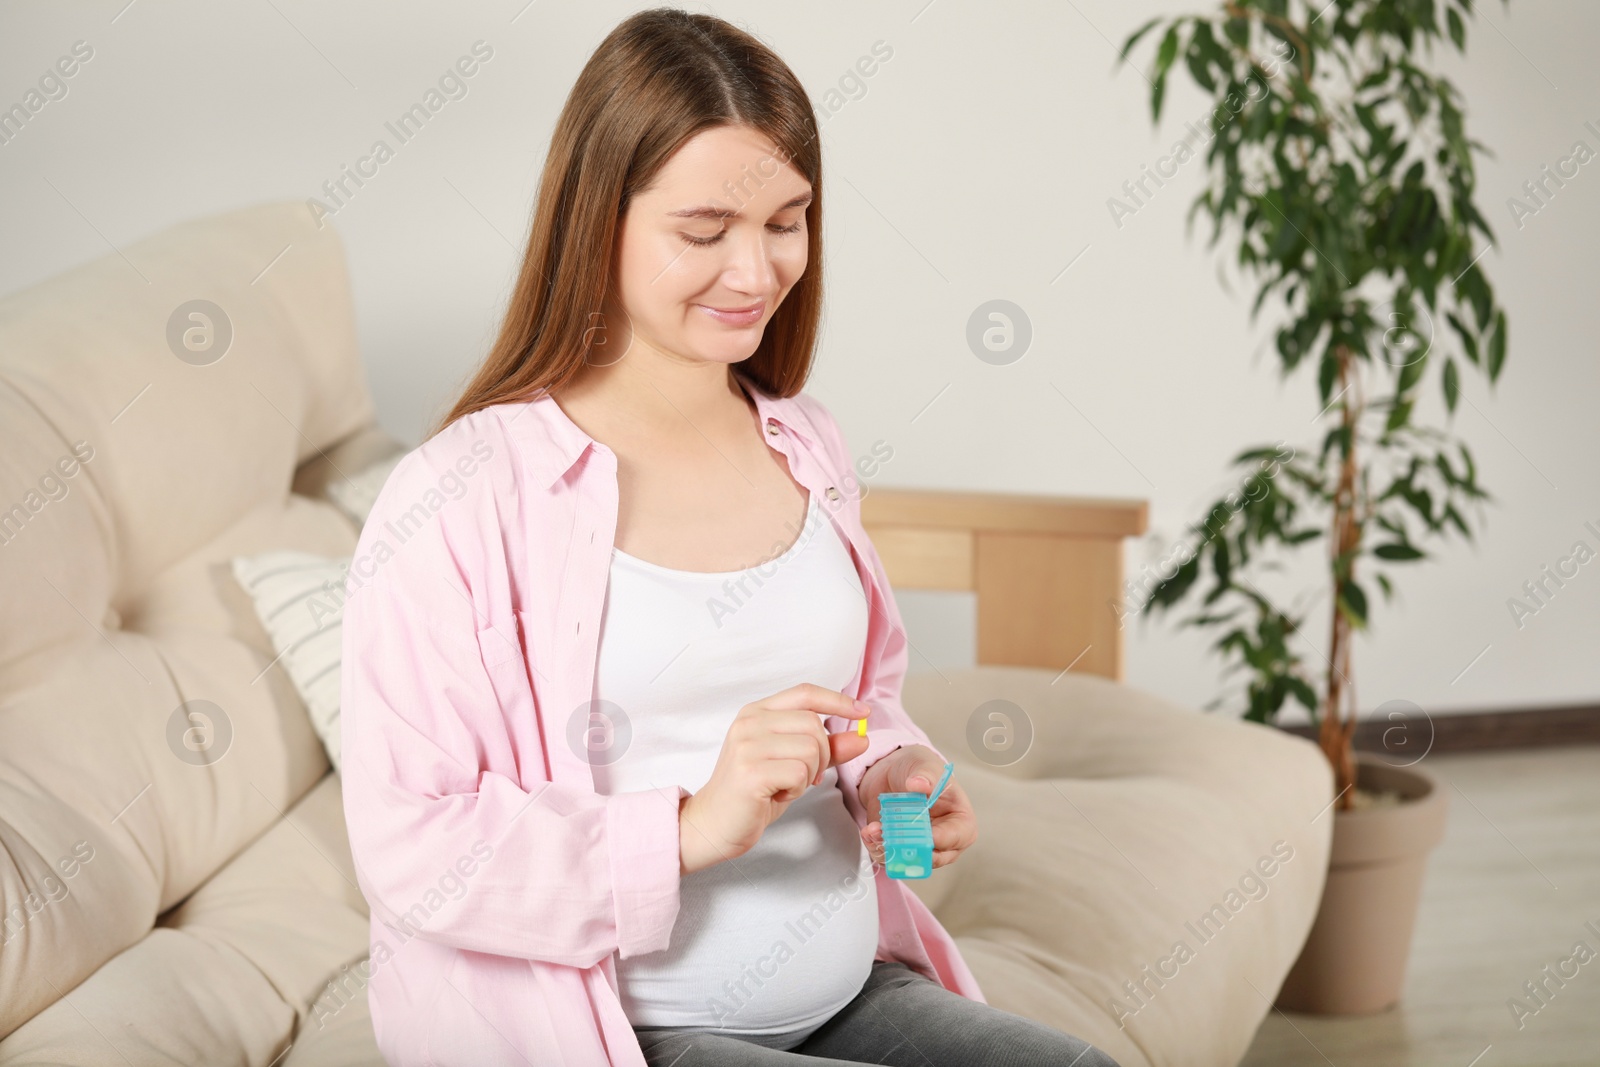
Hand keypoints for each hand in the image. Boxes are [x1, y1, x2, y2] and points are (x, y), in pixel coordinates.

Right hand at [679, 684, 868, 874]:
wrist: (715, 824)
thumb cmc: (753, 792)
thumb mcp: (793, 763)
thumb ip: (826, 748)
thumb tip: (861, 737)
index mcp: (757, 712)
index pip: (805, 693)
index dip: (837, 700)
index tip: (862, 711)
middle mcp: (749, 722)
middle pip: (813, 724)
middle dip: (822, 755)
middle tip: (804, 777)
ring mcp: (747, 745)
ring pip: (810, 749)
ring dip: (808, 775)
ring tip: (785, 786)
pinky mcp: (750, 771)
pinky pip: (799, 773)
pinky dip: (797, 789)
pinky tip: (777, 795)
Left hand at [857, 744, 976, 871]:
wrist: (893, 773)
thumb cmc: (919, 771)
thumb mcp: (925, 767)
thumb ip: (925, 775)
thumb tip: (919, 783)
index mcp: (960, 823)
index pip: (956, 838)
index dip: (939, 839)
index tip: (922, 834)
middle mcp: (943, 843)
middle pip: (931, 858)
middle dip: (908, 848)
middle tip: (890, 833)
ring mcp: (920, 849)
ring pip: (907, 862)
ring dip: (887, 848)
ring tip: (873, 829)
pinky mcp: (898, 850)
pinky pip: (888, 859)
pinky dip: (876, 847)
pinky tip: (869, 831)